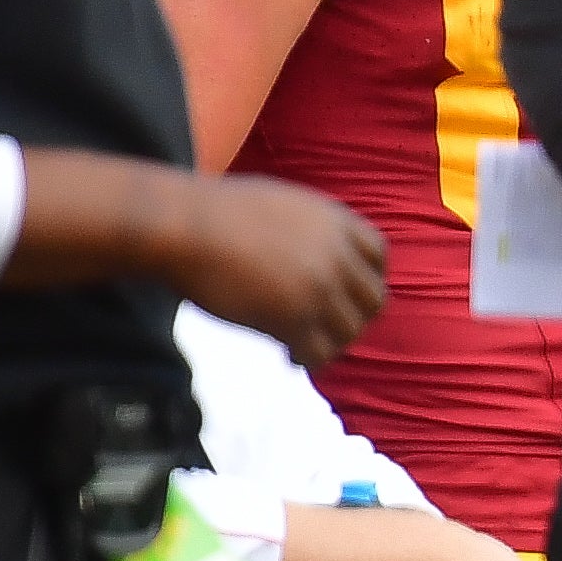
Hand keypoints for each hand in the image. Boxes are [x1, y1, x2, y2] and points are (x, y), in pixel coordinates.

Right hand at [169, 176, 387, 364]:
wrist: (183, 226)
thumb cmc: (216, 212)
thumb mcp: (282, 202)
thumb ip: (313, 227)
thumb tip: (325, 249)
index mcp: (336, 222)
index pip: (378, 257)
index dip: (365, 278)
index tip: (347, 293)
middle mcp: (337, 256)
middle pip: (372, 301)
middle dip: (352, 315)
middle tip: (327, 326)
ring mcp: (319, 289)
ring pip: (350, 332)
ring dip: (331, 341)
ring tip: (304, 343)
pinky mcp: (295, 320)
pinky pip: (320, 353)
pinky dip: (309, 358)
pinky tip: (289, 354)